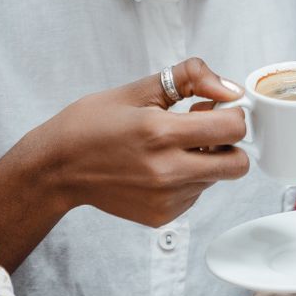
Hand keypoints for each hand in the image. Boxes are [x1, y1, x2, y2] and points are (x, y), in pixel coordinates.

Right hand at [21, 57, 249, 227]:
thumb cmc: (93, 123)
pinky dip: (189, 179)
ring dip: (207, 161)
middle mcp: (167, 171)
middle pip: (238, 164)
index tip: (214, 106)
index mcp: (161, 133)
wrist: (57, 167)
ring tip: (172, 146)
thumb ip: (191, 78)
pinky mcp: (162, 217)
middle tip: (203, 129)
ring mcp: (166, 199)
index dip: (231, 112)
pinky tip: (160, 166)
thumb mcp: (139, 88)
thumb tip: (229, 89)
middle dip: (229, 142)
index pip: (233, 128)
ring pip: (217, 179)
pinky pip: (197, 194)